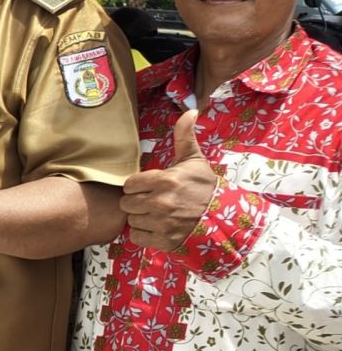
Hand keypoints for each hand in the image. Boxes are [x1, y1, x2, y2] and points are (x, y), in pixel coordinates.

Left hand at [120, 110, 217, 254]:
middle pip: (127, 203)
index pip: (129, 185)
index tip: (147, 188)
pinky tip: (158, 227)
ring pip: (131, 220)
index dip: (136, 186)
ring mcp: (162, 223)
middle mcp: (161, 202)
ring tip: (157, 214)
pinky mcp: (163, 241)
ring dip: (140, 218)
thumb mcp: (195, 160)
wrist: (224, 216)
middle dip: (137, 202)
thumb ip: (185, 137)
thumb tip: (191, 110)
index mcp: (165, 180)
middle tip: (152, 201)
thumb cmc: (205, 187)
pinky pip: (137, 237)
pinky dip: (145, 234)